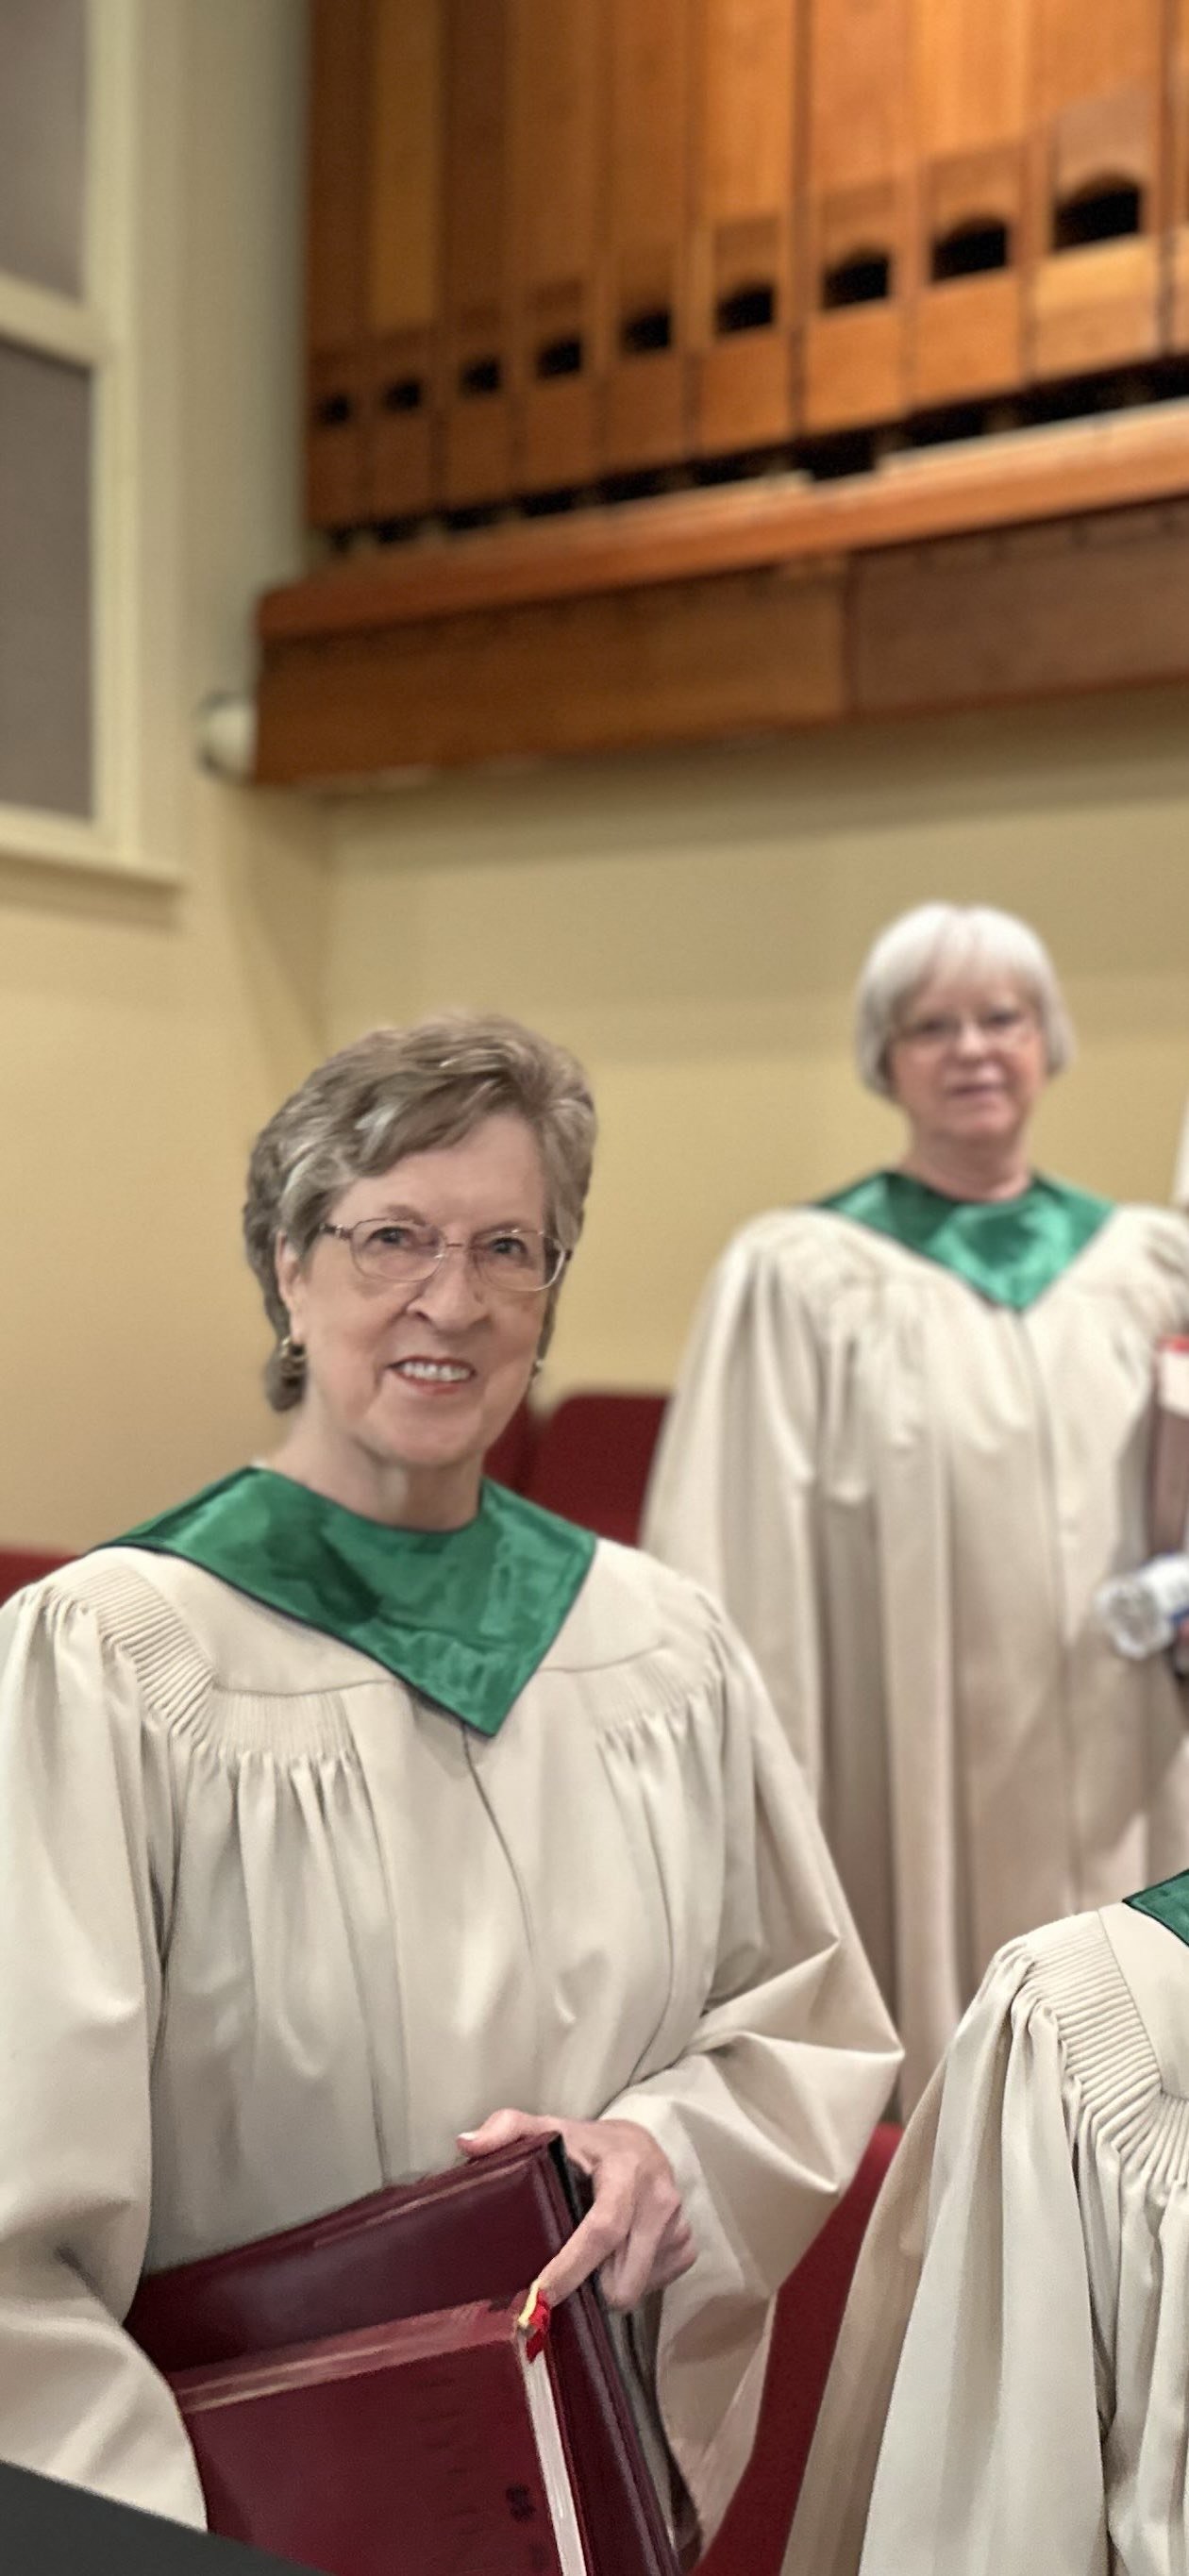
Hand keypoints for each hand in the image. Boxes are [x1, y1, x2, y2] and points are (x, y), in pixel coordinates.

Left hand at [458, 2107, 694, 2309]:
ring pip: (635, 2288)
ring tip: (595, 2254)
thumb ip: (506, 2128)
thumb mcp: (549, 2128)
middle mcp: (660, 2199)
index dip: (570, 2268)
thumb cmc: (588, 2145)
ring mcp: (679, 2225)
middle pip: (621, 2278)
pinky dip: (631, 2279)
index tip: (539, 2296)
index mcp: (626, 2171)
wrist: (644, 2144)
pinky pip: (653, 2287)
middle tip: (563, 2274)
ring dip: (608, 2282)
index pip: (601, 2230)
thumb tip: (466, 2143)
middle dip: (588, 2286)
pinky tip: (619, 2253)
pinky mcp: (688, 2245)